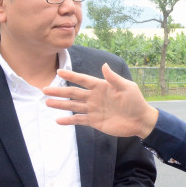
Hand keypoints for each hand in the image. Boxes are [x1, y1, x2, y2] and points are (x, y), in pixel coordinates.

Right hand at [43, 64, 158, 138]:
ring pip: (74, 106)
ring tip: (48, 103)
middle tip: (45, 90)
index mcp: (101, 86)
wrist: (140, 121)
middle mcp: (94, 97)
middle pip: (74, 93)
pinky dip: (69, 121)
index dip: (71, 75)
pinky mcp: (95, 121)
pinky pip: (80, 120)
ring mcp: (93, 109)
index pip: (83, 79)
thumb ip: (114, 78)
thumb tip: (103, 65)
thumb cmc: (136, 102)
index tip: (59, 71)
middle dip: (59, 91)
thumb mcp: (127, 87)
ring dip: (61, 104)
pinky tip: (59, 120)